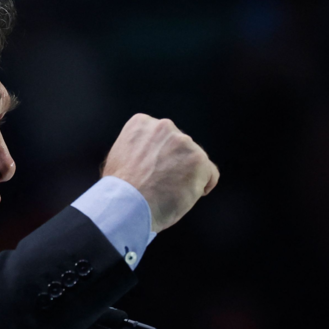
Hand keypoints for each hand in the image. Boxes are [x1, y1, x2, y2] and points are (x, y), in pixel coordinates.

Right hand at [102, 113, 218, 232]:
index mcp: (142, 123)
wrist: (126, 205)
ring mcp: (184, 143)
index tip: (155, 171)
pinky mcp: (199, 162)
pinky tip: (187, 196)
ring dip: (187, 176)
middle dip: (175, 164)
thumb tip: (148, 156)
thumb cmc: (118, 189)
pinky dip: (202, 186)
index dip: (160, 156)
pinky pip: (210, 174)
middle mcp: (165, 127)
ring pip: (195, 160)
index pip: (162, 137)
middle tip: (162, 184)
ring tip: (169, 193)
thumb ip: (138, 148)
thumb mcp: (118, 155)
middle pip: (180, 146)